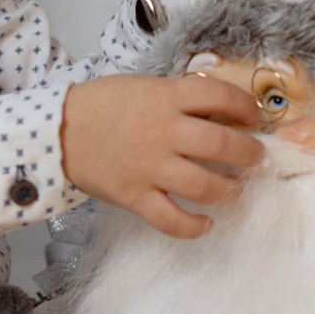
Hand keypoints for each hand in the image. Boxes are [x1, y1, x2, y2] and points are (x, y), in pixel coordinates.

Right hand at [60, 73, 262, 238]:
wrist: (58, 130)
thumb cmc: (102, 104)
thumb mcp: (144, 86)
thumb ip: (179, 97)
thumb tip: (220, 112)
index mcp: (166, 98)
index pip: (221, 96)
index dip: (246, 107)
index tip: (254, 116)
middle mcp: (164, 132)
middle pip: (222, 144)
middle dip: (249, 152)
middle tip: (256, 157)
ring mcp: (150, 167)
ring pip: (205, 186)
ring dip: (230, 191)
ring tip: (236, 190)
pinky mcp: (135, 196)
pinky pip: (172, 220)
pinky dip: (194, 227)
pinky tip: (206, 224)